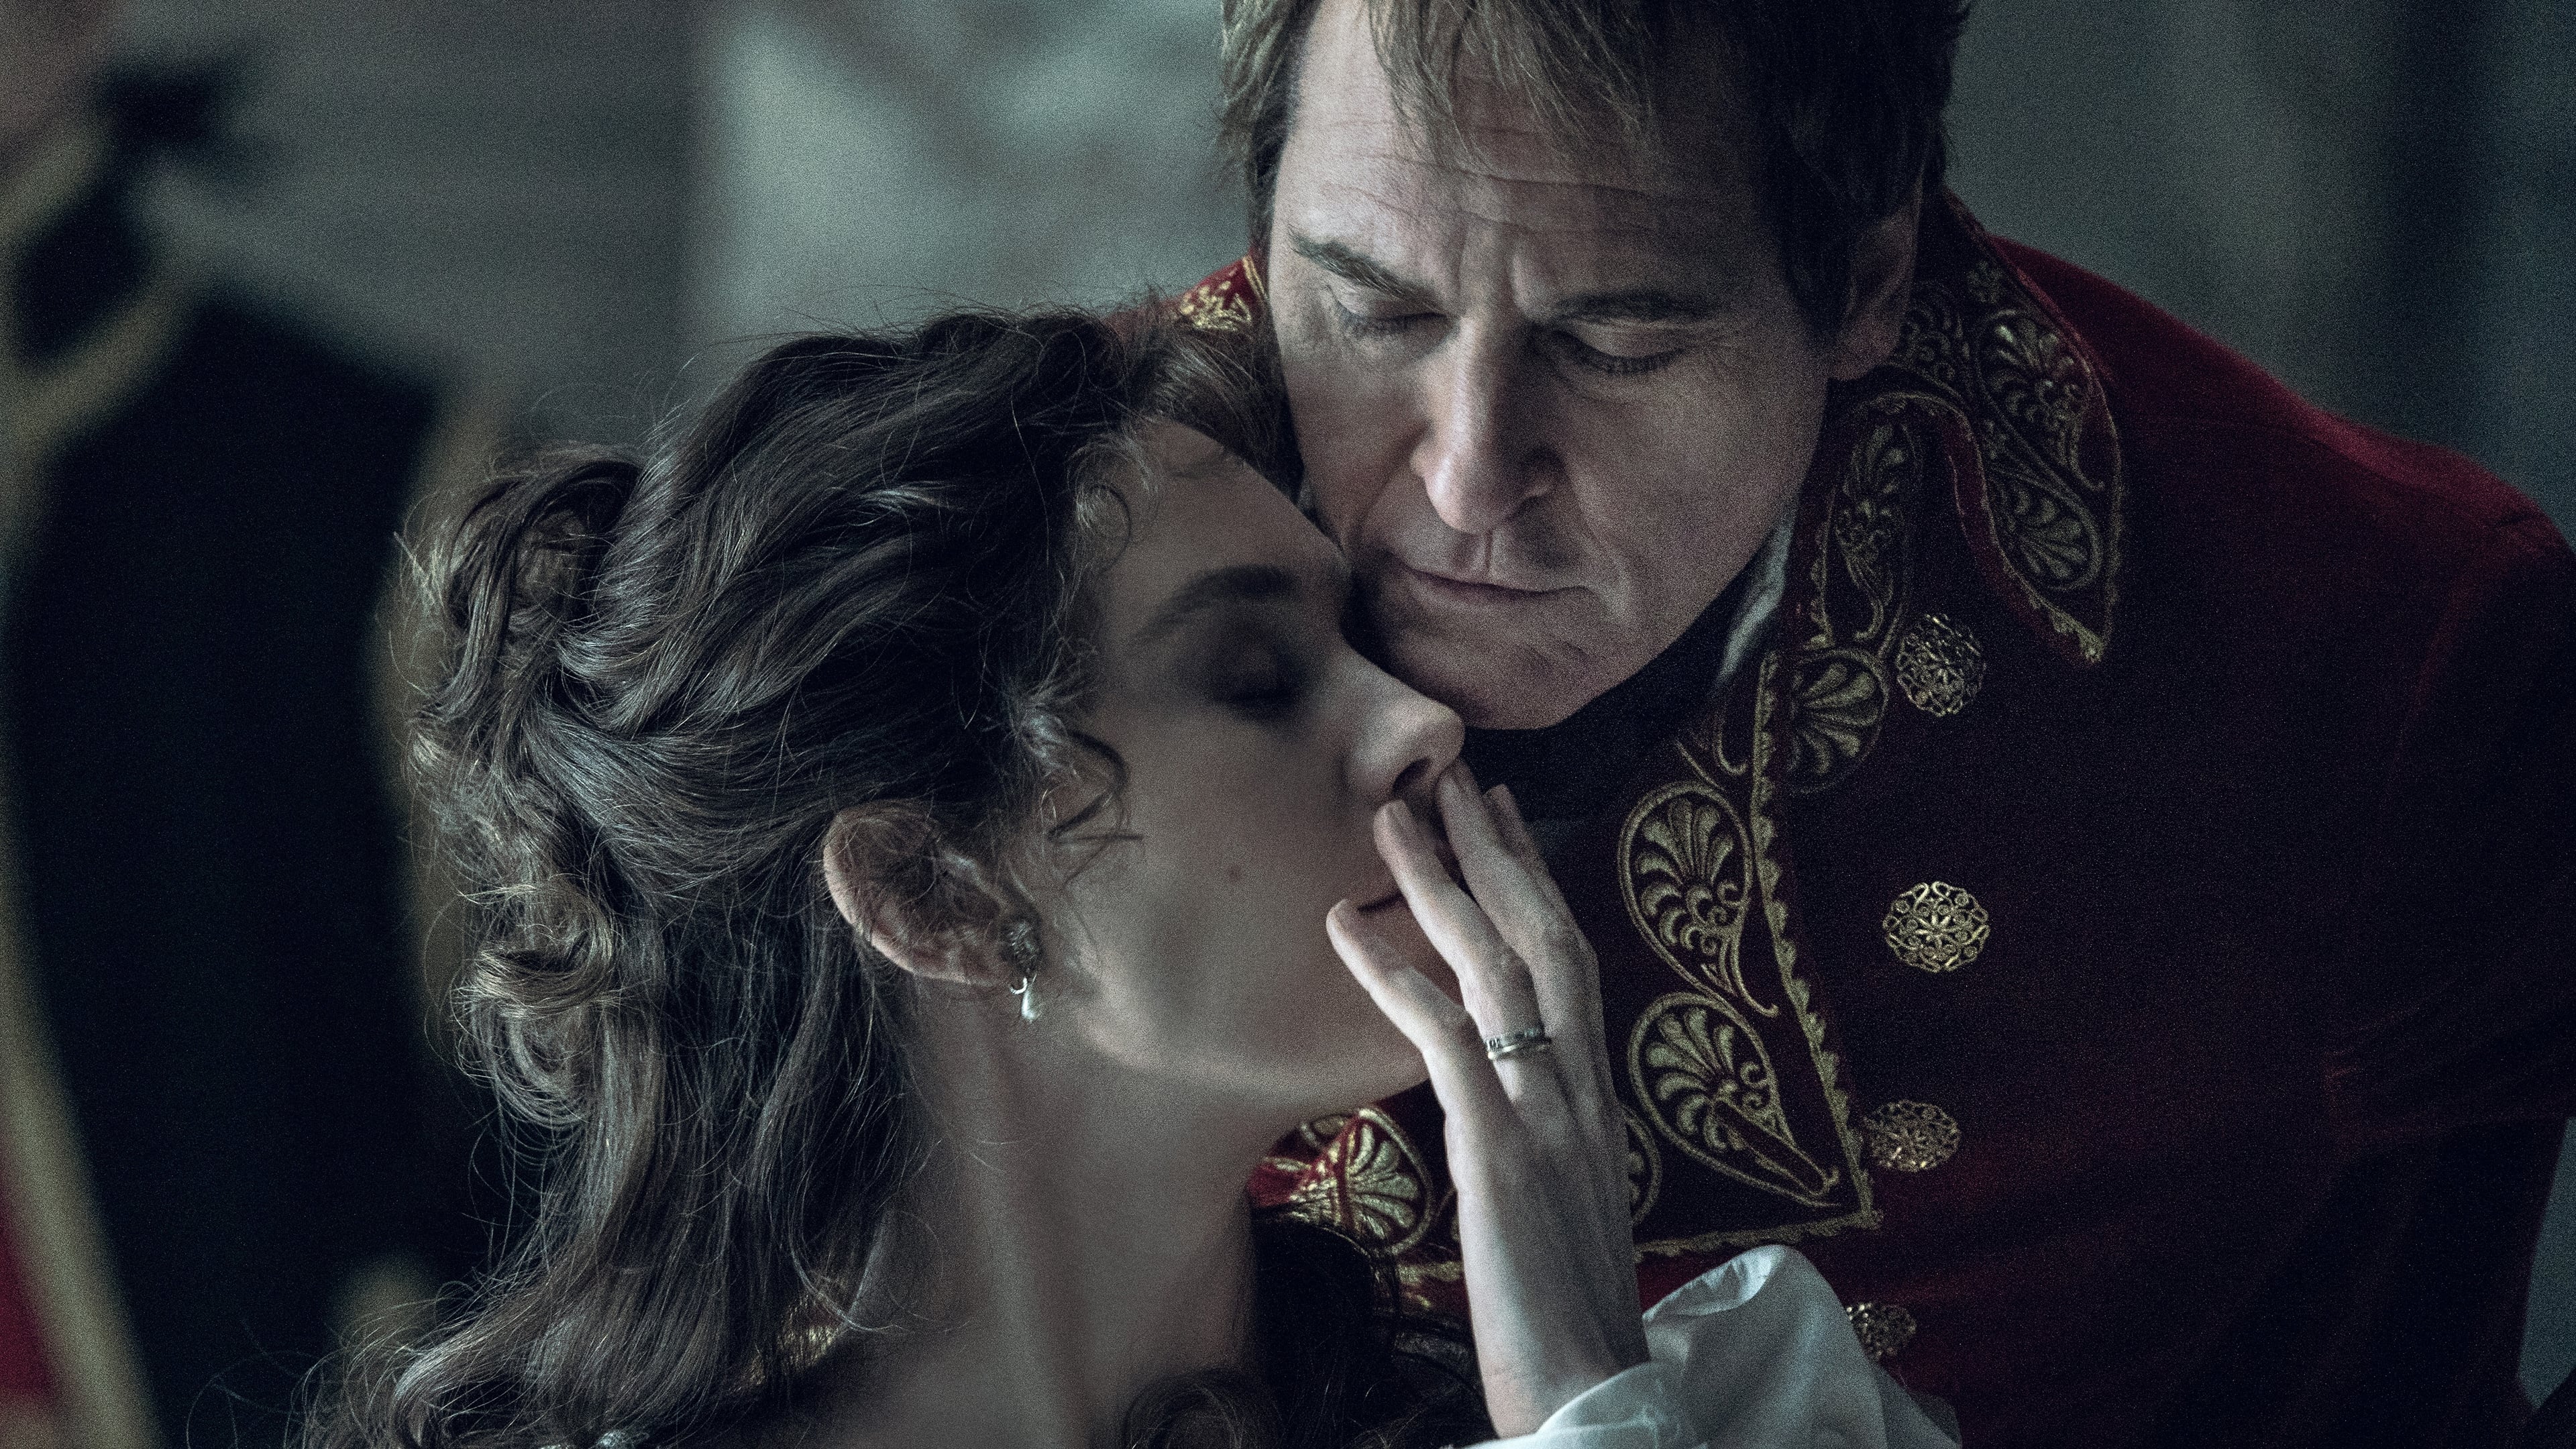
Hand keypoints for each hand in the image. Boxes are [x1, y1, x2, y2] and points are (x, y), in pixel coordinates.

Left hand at [1328, 762, 1646, 1436]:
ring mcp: (1546, 1113)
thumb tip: (1507, 1106)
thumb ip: (1542, 1140)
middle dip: (1497, 852)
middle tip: (1458, 776)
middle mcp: (1580, 1088)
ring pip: (1497, 966)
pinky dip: (1394, 975)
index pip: (1571, 961)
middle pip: (1543, 937)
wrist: (1593, 1382)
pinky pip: (1447, 1040)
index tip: (1508, 818)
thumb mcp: (1561, 1202)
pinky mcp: (1501, 1151)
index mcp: (1594, 1097)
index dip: (1538, 883)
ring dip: (1441, 885)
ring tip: (1392, 818)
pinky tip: (1346, 928)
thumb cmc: (1568, 1309)